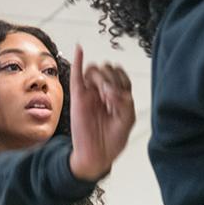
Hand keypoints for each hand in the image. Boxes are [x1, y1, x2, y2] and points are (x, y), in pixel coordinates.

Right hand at [68, 45, 135, 180]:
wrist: (97, 154)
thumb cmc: (112, 140)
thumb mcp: (127, 120)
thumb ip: (125, 101)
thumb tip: (111, 90)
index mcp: (117, 95)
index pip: (121, 75)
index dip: (123, 82)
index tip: (122, 99)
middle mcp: (103, 91)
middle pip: (108, 69)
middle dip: (113, 80)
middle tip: (112, 100)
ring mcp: (90, 93)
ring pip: (94, 70)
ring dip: (101, 78)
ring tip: (103, 96)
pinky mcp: (78, 97)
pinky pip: (76, 74)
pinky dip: (78, 60)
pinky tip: (80, 50)